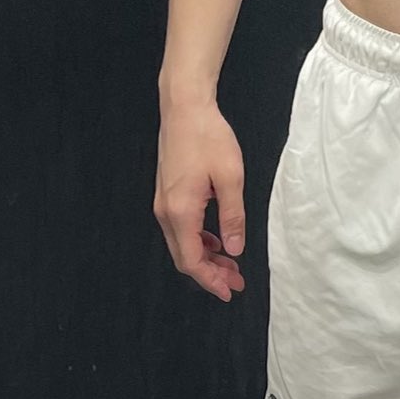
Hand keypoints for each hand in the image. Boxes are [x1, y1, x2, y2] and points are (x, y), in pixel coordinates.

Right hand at [154, 102, 246, 303]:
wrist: (184, 107)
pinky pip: (180, 228)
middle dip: (210, 273)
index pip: (192, 261)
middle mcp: (165, 211)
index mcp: (181, 211)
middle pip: (184, 257)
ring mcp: (162, 202)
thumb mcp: (230, 177)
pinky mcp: (166, 193)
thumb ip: (233, 217)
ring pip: (182, 243)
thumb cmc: (208, 136)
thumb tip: (234, 250)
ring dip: (205, 257)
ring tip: (230, 264)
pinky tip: (216, 240)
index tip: (230, 291)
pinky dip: (198, 240)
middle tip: (236, 281)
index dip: (211, 280)